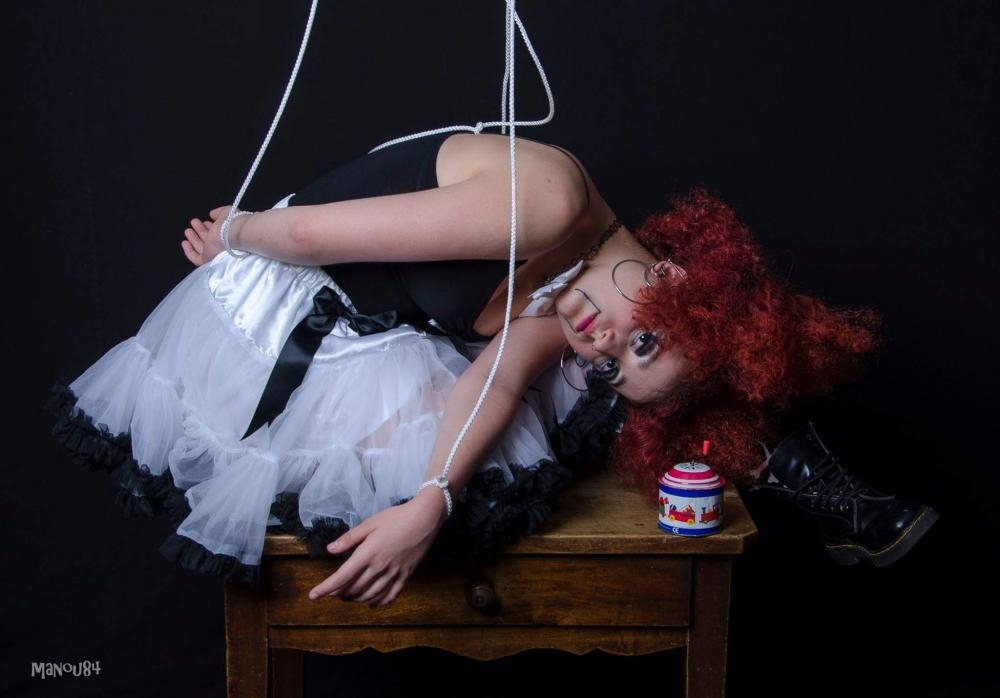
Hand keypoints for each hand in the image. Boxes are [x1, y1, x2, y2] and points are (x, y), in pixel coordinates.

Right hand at [181, 206, 244, 265]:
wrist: (234, 234)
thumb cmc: (232, 222)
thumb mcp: (226, 212)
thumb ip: (218, 212)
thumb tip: (211, 214)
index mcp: (227, 234)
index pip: (217, 232)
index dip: (210, 226)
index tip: (205, 221)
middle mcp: (222, 244)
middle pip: (209, 239)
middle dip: (201, 230)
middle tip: (194, 223)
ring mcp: (215, 252)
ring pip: (202, 247)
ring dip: (194, 238)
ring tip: (188, 230)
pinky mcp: (207, 258)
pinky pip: (196, 257)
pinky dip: (189, 251)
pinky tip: (184, 242)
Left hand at [307, 490, 446, 606]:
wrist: (425, 518)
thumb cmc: (397, 517)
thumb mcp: (370, 523)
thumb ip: (349, 538)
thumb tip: (330, 549)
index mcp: (368, 553)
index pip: (342, 576)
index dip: (326, 588)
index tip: (313, 595)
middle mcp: (379, 567)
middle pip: (354, 588)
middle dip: (339, 593)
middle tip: (331, 592)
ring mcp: (394, 573)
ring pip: (370, 595)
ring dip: (356, 599)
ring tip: (348, 597)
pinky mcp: (405, 575)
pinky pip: (390, 595)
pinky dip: (379, 602)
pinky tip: (372, 604)